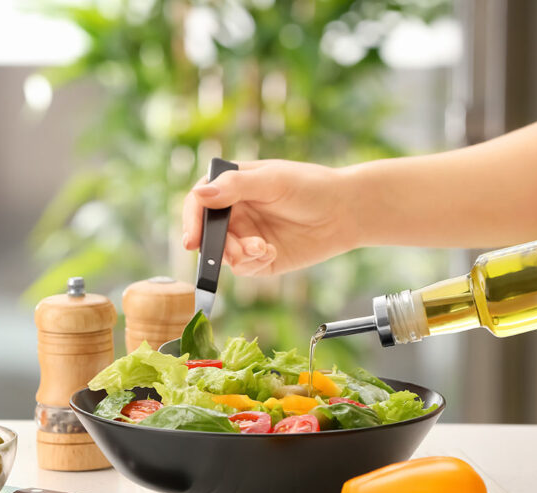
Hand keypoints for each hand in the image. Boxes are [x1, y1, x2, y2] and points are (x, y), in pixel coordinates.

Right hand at [181, 160, 357, 275]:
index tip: (192, 240)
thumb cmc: (310, 186)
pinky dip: (253, 263)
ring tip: (261, 249)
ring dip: (237, 255)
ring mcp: (246, 236)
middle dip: (216, 246)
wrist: (344, 212)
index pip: (199, 202)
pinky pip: (243, 268)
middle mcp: (234, 212)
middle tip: (235, 251)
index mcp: (231, 186)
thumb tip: (199, 194)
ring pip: (223, 255)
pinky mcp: (261, 258)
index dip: (192, 221)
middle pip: (207, 234)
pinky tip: (270, 252)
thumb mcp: (272, 180)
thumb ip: (235, 187)